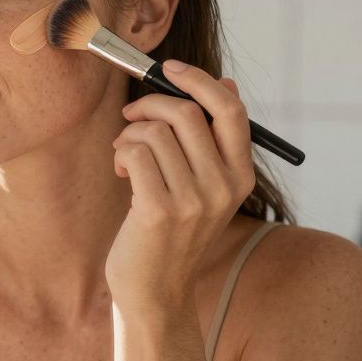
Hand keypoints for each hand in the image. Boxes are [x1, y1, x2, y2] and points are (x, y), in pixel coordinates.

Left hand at [105, 60, 255, 315]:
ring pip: (154, 131)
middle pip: (186, 113)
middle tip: (131, 116)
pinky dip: (121, 152)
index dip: (198, 80)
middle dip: (149, 104)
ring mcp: (193, 200)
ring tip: (125, 157)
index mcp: (240, 176)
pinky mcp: (159, 210)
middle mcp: (223, 187)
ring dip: (130, 135)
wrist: (155, 291)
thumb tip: (226, 83)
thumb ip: (213, 141)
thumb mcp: (204, 186)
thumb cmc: (171, 232)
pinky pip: (135, 151)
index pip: (230, 110)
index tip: (169, 68)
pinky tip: (121, 172)